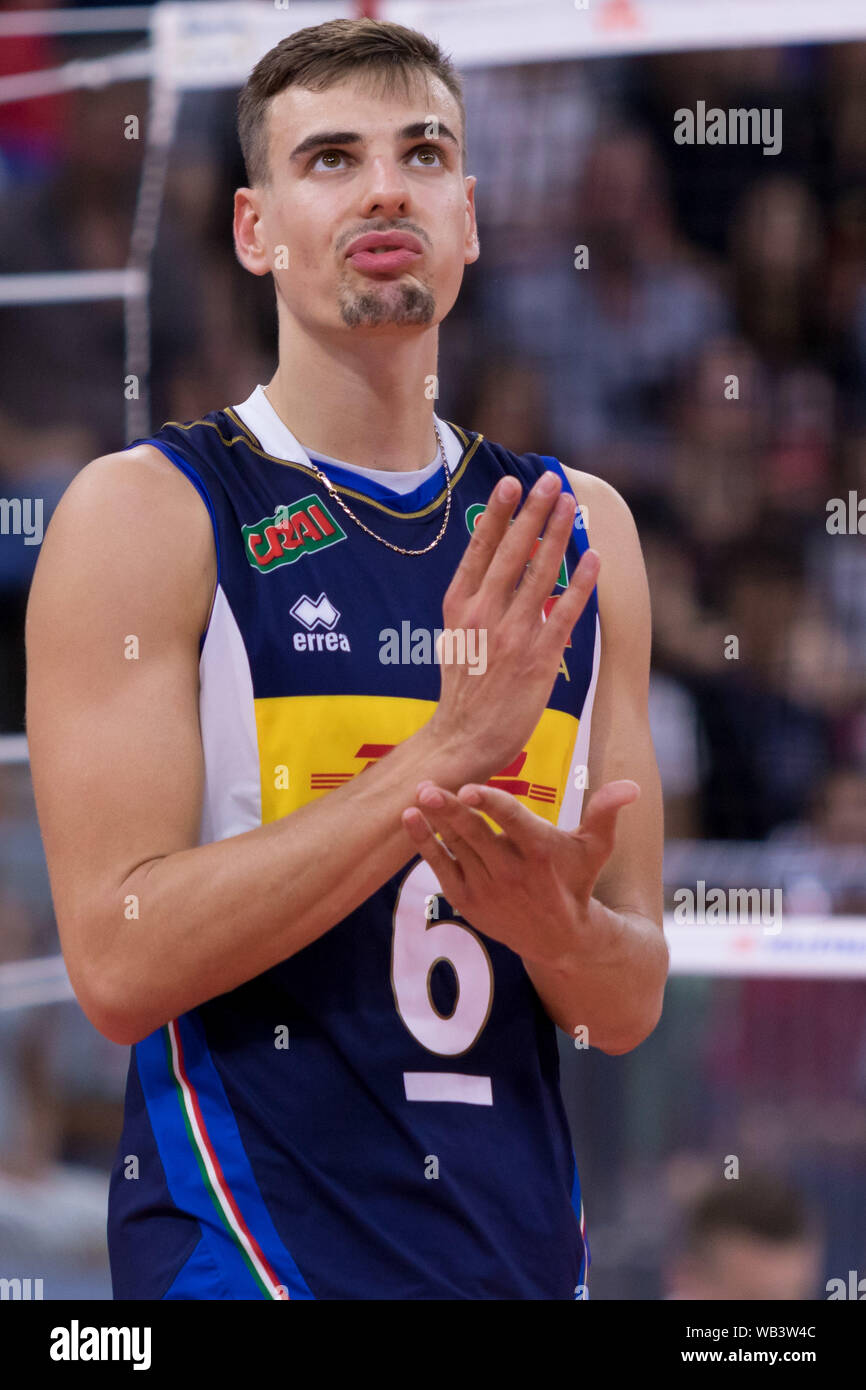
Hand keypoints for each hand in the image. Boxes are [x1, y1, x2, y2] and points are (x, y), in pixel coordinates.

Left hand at [400, 778, 639, 967]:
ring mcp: (486, 887)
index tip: (470, 789)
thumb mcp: (596, 848)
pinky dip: (424, 844)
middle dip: (449, 810)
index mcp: (540, 853)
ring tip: (417, 794)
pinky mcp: (467, 899)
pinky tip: (409, 819)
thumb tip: (632, 786)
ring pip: (455, 847)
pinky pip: (440, 867)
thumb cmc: (577, 880)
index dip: (491, 804)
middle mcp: (511, 872)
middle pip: (475, 834)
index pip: (513, 822)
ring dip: (433, 821)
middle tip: (429, 786)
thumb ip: (606, 813)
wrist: (559, 937)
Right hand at [427, 472, 598, 783]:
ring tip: (569, 504)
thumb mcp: (456, 638)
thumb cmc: (463, 690)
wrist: (462, 740)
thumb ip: (478, 603)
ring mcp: (511, 636)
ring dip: (557, 535)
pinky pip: (563, 613)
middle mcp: (483, 615)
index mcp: (458, 607)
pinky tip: (592, 558)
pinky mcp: (537, 659)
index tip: (510, 484)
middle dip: (532, 513)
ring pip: (539, 575)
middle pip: (512, 553)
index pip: (479, 550)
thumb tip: (505, 567)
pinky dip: (580, 584)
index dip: (496, 514)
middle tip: (549, 480)